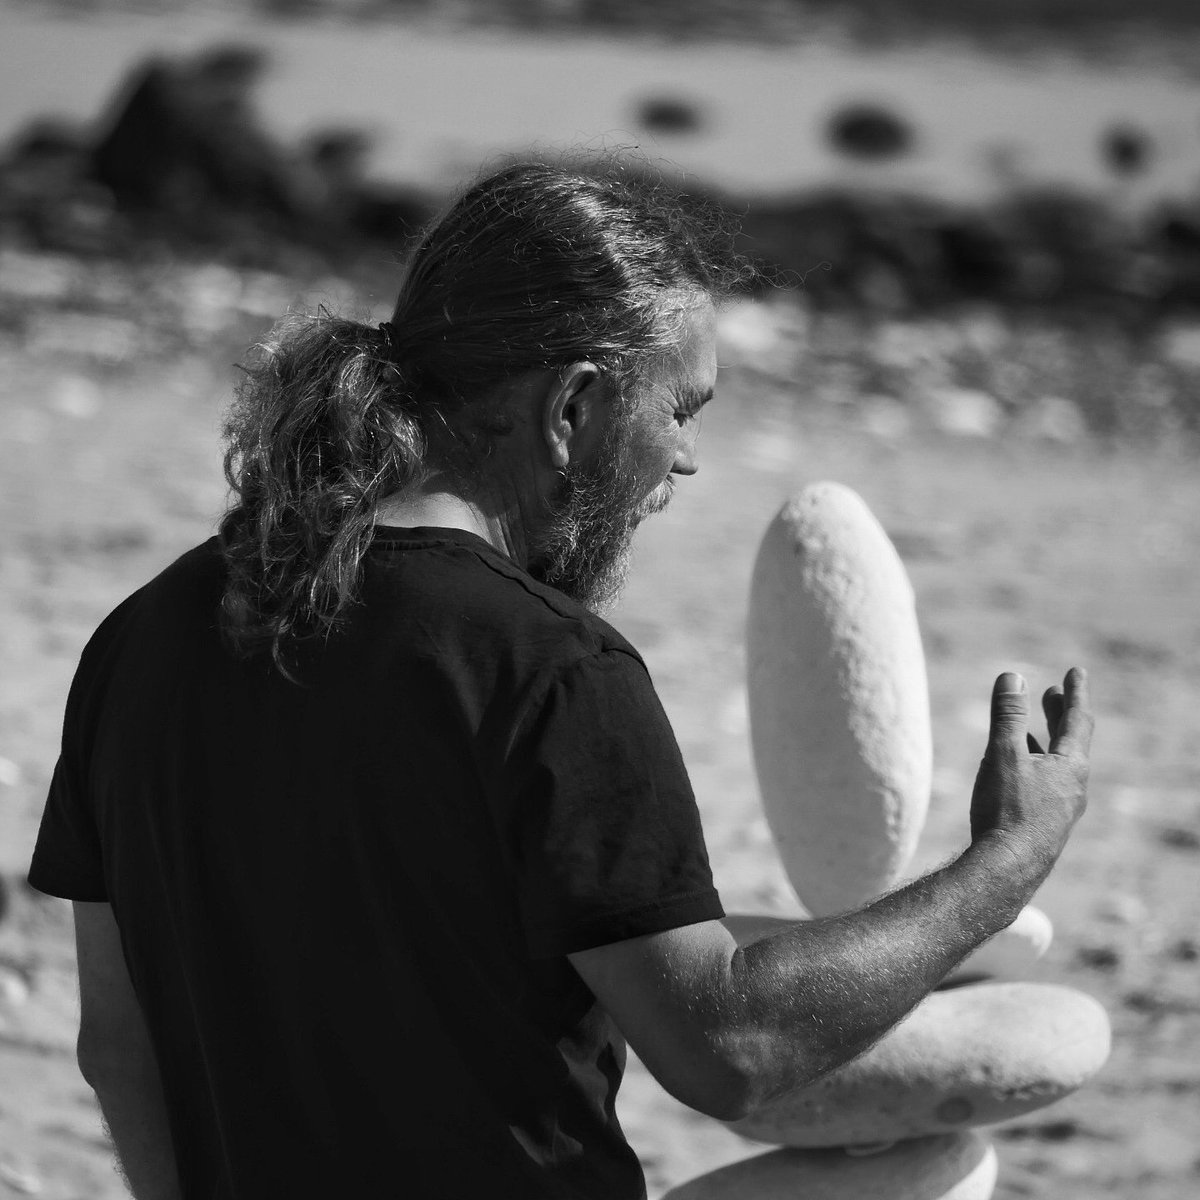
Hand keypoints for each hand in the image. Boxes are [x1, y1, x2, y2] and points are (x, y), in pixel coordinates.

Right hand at [969, 668, 1092, 884]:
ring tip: (1032, 732)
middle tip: (1054, 693)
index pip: (1077, 720)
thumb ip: (1007, 715)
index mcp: (1070, 767)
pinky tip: (1015, 776)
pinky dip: (1035, 769)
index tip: (1075, 672)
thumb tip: (1013, 676)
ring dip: (1046, 743)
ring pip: (1057, 767)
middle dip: (1061, 715)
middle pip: (1071, 743)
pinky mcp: (1045, 827)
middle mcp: (1073, 788)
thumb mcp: (1004, 754)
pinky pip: (1045, 786)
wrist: (1007, 870)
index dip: (1074, 693)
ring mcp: (1061, 810)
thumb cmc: (1007, 810)